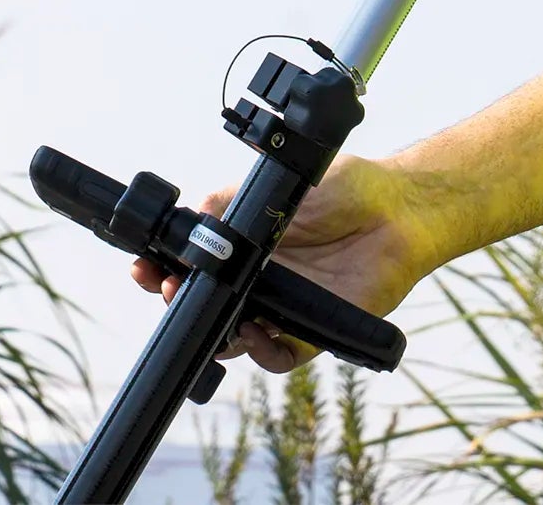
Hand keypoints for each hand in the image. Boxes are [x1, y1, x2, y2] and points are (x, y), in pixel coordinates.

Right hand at [130, 152, 435, 372]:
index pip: (194, 266)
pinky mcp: (311, 330)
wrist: (398, 208)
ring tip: (208, 310)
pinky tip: (257, 331)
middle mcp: (260, 280)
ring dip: (214, 333)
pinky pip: (277, 358)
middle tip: (162, 287)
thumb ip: (238, 200)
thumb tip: (196, 211)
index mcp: (248, 246)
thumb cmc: (348, 190)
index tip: (143, 264)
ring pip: (232, 339)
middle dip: (173, 302)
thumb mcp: (285, 185)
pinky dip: (261, 352)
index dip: (164, 269)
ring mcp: (283, 307)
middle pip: (203, 307)